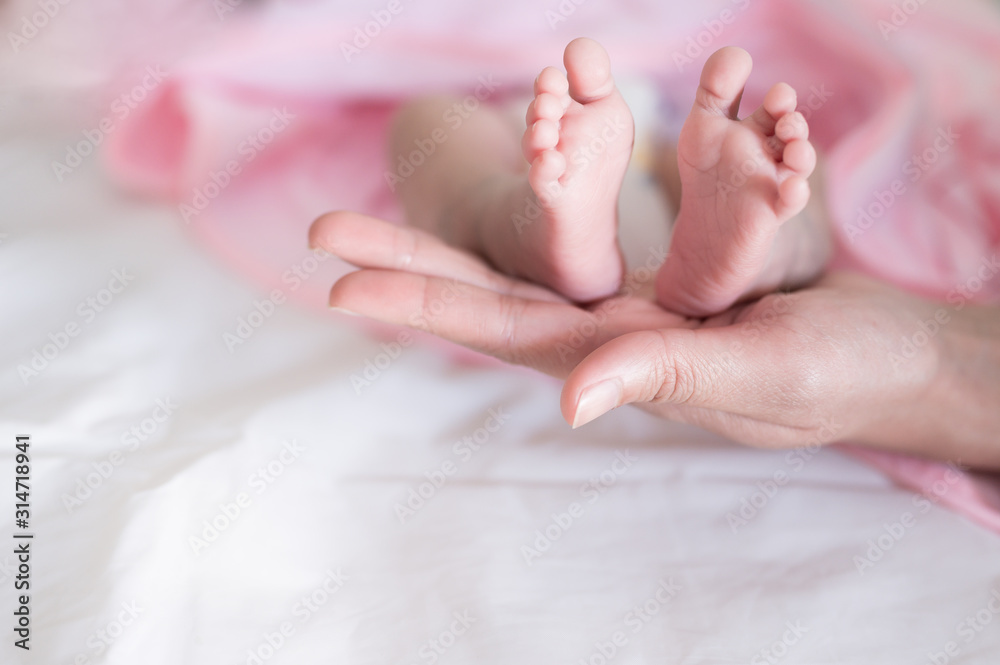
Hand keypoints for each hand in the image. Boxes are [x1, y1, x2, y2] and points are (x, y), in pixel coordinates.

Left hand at [309, 211, 998, 466]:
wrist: (882, 357)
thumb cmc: (836, 374)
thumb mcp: (756, 374)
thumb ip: (665, 378)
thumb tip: (566, 403)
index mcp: (616, 359)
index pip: (496, 328)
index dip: (417, 302)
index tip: (335, 282)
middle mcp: (605, 334)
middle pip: (487, 293)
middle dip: (406, 263)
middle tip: (323, 233)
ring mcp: (628, 307)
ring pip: (522, 264)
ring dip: (451, 240)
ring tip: (385, 210)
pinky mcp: (660, 280)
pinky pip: (579, 245)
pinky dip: (531, 218)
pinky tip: (489, 211)